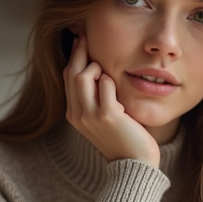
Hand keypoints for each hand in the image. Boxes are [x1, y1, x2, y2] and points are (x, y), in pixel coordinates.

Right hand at [64, 35, 159, 167]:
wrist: (134, 166)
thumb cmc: (125, 139)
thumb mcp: (104, 119)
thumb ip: (98, 98)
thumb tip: (100, 72)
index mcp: (74, 114)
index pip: (68, 77)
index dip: (74, 56)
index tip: (80, 40)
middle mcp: (77, 114)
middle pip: (71, 73)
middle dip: (80, 51)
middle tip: (88, 35)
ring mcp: (90, 116)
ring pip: (82, 76)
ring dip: (96, 66)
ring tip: (108, 69)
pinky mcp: (107, 116)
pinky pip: (105, 84)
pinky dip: (111, 79)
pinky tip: (118, 82)